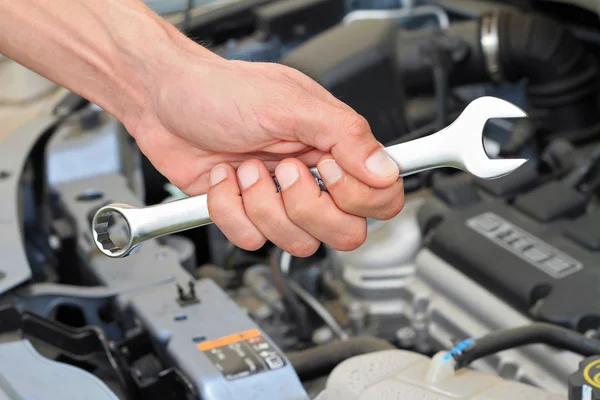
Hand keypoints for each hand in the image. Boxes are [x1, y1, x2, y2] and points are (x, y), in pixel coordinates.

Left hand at [127, 54, 404, 256]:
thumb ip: (344, 134)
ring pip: (297, 242)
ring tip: (245, 168)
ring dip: (262, 205)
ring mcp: (280, 200)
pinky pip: (251, 240)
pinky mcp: (247, 214)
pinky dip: (229, 209)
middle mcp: (313, 178)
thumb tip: (384, 168)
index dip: (358, 197)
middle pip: (344, 232)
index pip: (380, 196)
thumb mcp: (288, 102)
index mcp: (334, 147)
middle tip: (283, 171)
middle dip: (306, 207)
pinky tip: (223, 179)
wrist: (164, 101)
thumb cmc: (222, 91)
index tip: (326, 169)